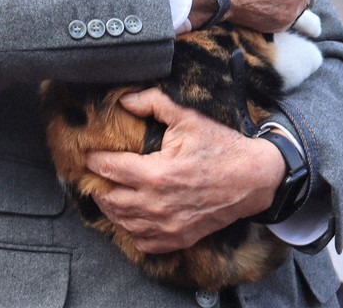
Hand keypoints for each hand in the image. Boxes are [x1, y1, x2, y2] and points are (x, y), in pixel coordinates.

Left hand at [85, 88, 284, 253]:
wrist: (254, 178)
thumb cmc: (221, 146)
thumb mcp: (187, 117)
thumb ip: (153, 103)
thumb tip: (125, 99)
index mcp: (155, 174)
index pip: (109, 169)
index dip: (94, 160)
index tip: (88, 154)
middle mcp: (157, 204)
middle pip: (110, 200)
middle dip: (98, 186)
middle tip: (95, 174)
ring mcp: (167, 225)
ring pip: (123, 222)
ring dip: (111, 208)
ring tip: (107, 193)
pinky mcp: (179, 238)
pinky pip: (143, 242)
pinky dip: (132, 230)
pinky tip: (132, 216)